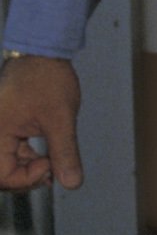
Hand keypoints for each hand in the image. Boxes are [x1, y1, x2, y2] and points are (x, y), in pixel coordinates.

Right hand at [0, 55, 81, 190]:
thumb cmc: (47, 78)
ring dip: (30, 168)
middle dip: (28, 177)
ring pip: (8, 163)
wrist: (43, 52)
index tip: (50, 167)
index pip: (3, 176)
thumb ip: (64, 153)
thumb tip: (72, 183)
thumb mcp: (61, 119)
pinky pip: (12, 151)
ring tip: (54, 164)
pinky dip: (29, 157)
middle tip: (54, 171)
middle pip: (3, 173)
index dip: (27, 179)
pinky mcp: (6, 126)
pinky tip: (48, 157)